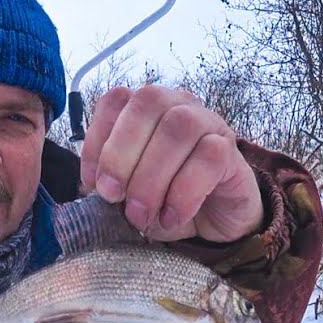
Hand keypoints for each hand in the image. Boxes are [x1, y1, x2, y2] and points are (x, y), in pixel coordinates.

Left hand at [79, 85, 262, 242]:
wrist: (213, 221)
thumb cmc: (165, 199)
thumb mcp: (128, 193)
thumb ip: (109, 183)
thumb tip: (92, 188)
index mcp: (146, 108)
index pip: (116, 100)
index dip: (97, 139)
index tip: (92, 183)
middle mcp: (178, 105)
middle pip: (148, 103)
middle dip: (121, 154)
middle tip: (113, 198)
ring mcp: (209, 123)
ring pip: (179, 127)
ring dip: (151, 177)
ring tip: (142, 215)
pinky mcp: (231, 151)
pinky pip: (209, 157)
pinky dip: (183, 193)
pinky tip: (171, 217)